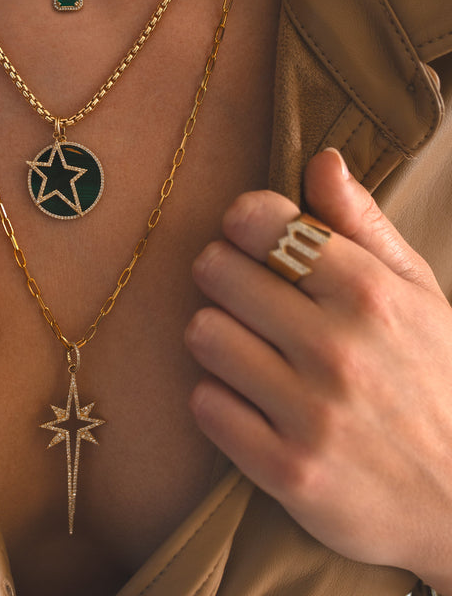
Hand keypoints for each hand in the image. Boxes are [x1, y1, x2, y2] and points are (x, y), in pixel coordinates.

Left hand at [185, 149, 451, 590]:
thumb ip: (363, 226)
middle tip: (243, 294)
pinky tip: (250, 403)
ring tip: (247, 349)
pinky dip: (219, 401)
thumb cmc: (436, 381)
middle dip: (222, 274)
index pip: (259, 221)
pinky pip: (205, 406)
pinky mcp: (287, 470)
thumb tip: (322, 160)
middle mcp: (338, 349)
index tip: (252, 239)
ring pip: (202, 333)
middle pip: (215, 269)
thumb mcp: (419, 295)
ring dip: (215, 337)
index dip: (243, 223)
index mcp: (370, 294)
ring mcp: (311, 414)